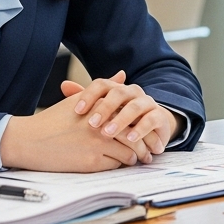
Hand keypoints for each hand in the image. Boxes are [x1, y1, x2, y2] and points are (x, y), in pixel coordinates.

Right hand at [0, 90, 138, 171]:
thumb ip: (104, 88)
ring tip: (139, 158)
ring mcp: (97, 144)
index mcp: (100, 107)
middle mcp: (101, 124)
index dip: (143, 123)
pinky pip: (116, 165)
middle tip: (150, 148)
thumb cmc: (53, 120)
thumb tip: (122, 75)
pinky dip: (120, 165)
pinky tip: (119, 163)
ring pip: (129, 153)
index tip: (147, 128)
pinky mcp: (92, 162)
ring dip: (135, 156)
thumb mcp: (79, 99)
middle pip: (135, 134)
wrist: (30, 140)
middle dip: (145, 143)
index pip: (132, 115)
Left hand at [61, 71, 180, 162]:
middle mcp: (132, 92)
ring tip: (108, 133)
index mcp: (117, 88)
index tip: (77, 111)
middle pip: (118, 93)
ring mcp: (147, 103)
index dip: (89, 95)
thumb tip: (64, 85)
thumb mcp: (103, 111)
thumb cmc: (121, 119)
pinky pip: (151, 120)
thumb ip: (85, 98)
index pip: (101, 84)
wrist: (152, 128)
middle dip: (104, 108)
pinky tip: (130, 139)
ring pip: (134, 107)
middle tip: (92, 124)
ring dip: (121, 120)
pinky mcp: (159, 117)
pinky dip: (140, 130)